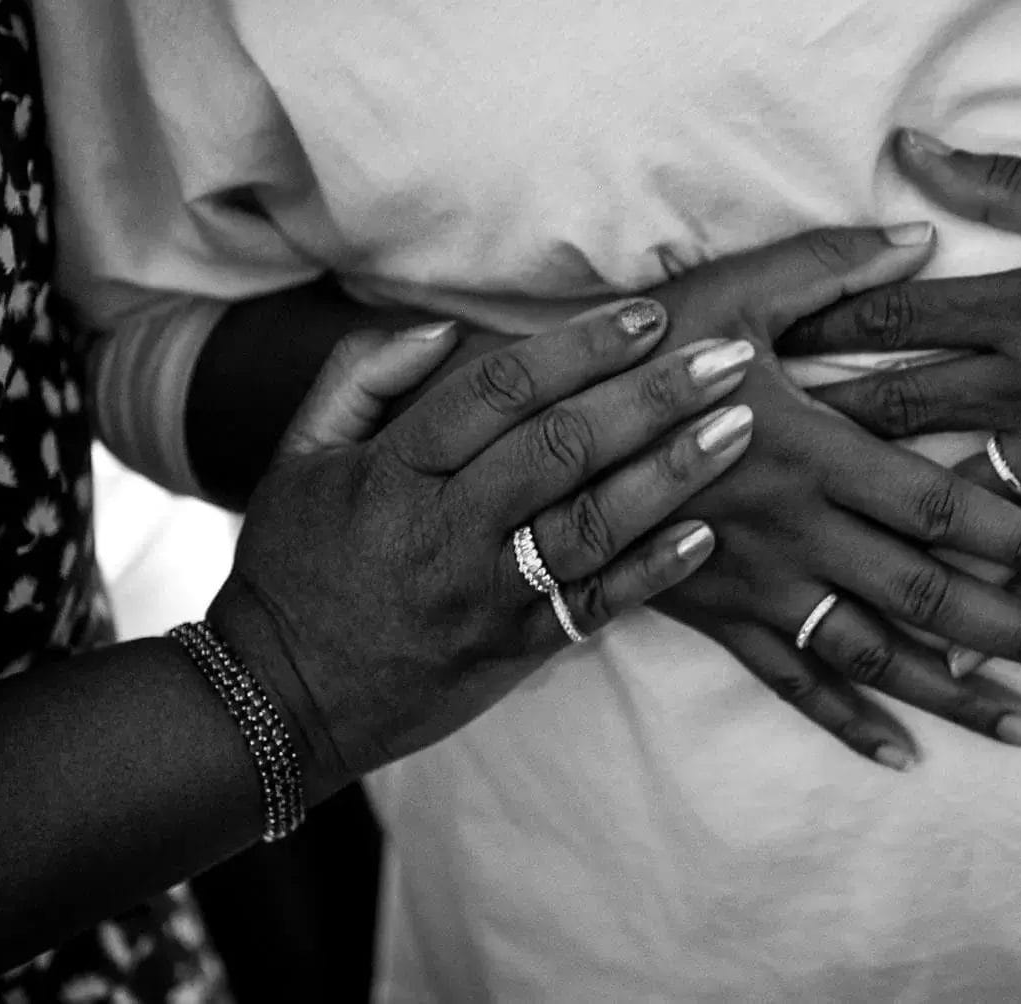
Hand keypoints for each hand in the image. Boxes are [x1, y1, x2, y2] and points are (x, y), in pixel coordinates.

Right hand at [208, 300, 754, 799]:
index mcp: (393, 472)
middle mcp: (445, 531)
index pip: (498, 391)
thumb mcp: (297, 460)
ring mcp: (485, 596)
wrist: (281, 704)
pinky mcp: (514, 651)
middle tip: (728, 355)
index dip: (578, 346)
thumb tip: (439, 326)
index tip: (646, 316)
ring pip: (592, 524)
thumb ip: (359, 379)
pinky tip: (709, 532)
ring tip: (739, 426)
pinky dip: (654, 570)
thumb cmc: (292, 569)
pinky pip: (595, 608)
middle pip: (562, 448)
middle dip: (653, 396)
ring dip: (674, 472)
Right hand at [640, 225, 1020, 769]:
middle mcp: (797, 531)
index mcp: (814, 453)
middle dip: (1015, 630)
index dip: (1016, 537)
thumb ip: (831, 266)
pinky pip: (790, 682)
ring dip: (954, 693)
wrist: (533, 428)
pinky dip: (847, 722)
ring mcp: (759, 584)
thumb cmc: (640, 351)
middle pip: (925, 594)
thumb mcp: (731, 291)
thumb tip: (921, 234)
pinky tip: (904, 757)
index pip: (936, 506)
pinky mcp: (719, 617)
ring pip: (873, 654)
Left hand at [782, 130, 1020, 589]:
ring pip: (959, 497)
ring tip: (810, 547)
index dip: (813, 327)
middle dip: (816, 426)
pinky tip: (950, 653)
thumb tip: (907, 146)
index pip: (893, 318)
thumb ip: (997, 181)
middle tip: (741, 449)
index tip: (748, 344)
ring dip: (886, 521)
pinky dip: (1004, 603)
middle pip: (899, 410)